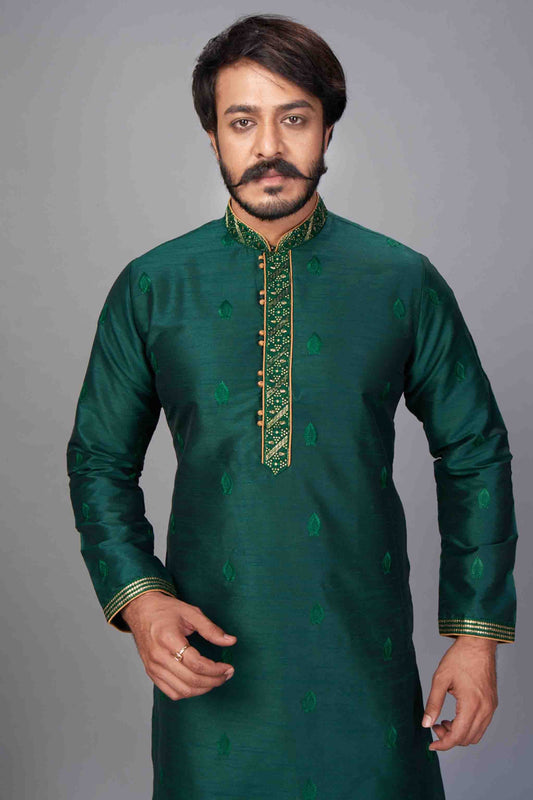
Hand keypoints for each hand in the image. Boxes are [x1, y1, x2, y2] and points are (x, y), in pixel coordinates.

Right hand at [120, 591, 236, 700]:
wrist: (141, 610)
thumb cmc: (165, 610)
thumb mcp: (191, 612)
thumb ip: (210, 629)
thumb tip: (231, 641)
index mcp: (169, 639)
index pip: (196, 664)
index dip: (216, 669)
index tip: (228, 667)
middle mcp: (159, 657)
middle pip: (191, 680)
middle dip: (214, 681)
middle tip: (227, 674)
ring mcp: (153, 667)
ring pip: (182, 691)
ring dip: (203, 689)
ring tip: (216, 680)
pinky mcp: (151, 673)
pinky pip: (171, 692)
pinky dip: (188, 693)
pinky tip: (199, 684)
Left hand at [422, 636, 498, 750]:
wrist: (478, 643)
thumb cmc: (459, 658)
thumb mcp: (440, 679)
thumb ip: (433, 703)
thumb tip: (425, 724)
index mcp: (471, 705)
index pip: (458, 736)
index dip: (443, 744)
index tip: (431, 745)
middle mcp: (485, 709)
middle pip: (467, 739)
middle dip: (450, 738)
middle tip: (435, 725)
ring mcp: (491, 707)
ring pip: (476, 734)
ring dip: (459, 733)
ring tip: (444, 720)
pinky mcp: (492, 703)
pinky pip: (482, 724)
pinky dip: (468, 726)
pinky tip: (456, 715)